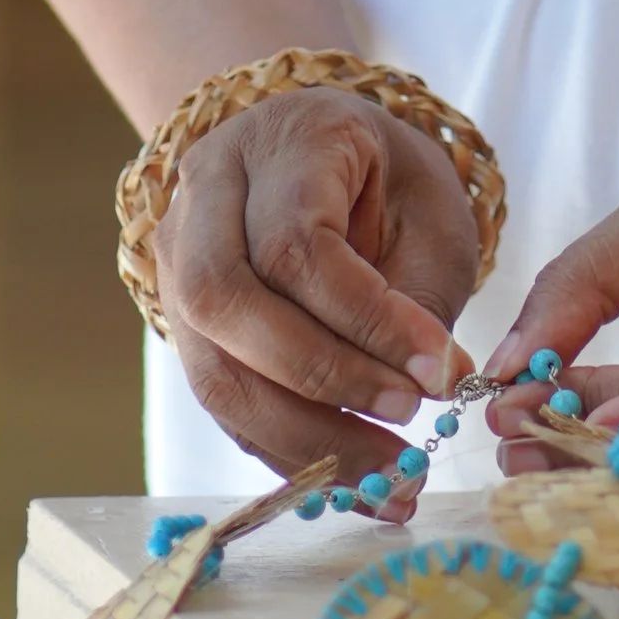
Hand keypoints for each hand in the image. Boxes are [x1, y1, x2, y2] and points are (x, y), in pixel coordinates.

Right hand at [157, 87, 481, 484]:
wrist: (324, 160)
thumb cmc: (390, 182)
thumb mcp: (428, 213)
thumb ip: (419, 296)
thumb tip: (429, 388)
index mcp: (280, 140)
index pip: (297, 244)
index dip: (367, 320)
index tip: (441, 370)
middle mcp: (207, 191)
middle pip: (230, 304)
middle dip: (325, 378)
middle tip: (408, 417)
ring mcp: (178, 257)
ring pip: (214, 367)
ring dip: (303, 435)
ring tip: (387, 475)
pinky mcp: (181, 321)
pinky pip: (222, 400)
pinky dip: (285, 448)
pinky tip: (347, 478)